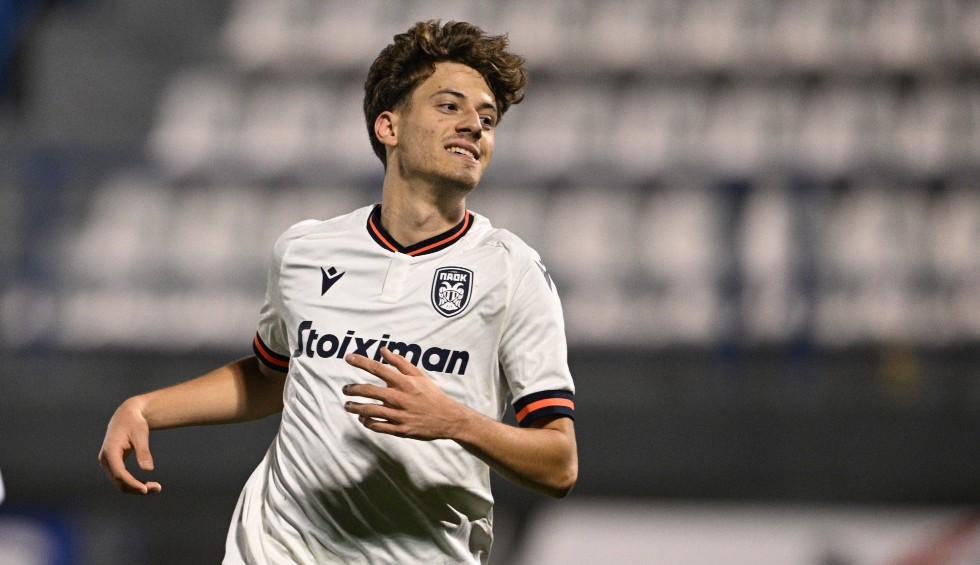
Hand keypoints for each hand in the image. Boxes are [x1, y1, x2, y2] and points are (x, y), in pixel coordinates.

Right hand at [97, 398, 161, 494]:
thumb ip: (143, 452)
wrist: (126, 415)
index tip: (146, 490)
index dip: (132, 483)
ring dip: (135, 487)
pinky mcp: (112, 465)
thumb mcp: (141, 434)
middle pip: (119, 481)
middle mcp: (105, 459)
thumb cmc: (134, 423)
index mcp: (110, 451)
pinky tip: (146, 484)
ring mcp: (107, 463)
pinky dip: (133, 483)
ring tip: (156, 487)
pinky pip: (121, 478)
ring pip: (119, 483)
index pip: (120, 473)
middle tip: (158, 488)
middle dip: (137, 487)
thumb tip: (148, 470)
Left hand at [342, 348, 467, 439]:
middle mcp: (400, 398)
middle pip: (370, 391)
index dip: (361, 362)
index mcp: (405, 382)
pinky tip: (362, 418)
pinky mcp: (401, 430)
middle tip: (345, 389)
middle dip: (353, 389)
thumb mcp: (419, 375)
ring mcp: (400, 415)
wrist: (448, 418)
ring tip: (348, 405)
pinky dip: (368, 422)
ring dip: (356, 407)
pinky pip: (379, 427)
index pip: (378, 369)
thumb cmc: (432, 394)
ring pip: (371, 411)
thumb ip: (400, 362)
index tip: (349, 358)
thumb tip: (383, 350)